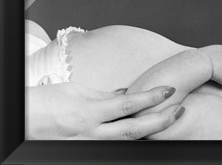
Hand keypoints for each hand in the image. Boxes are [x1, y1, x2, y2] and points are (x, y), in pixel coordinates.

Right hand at [26, 82, 184, 139]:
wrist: (21, 124)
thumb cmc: (46, 103)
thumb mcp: (77, 91)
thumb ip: (105, 95)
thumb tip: (127, 93)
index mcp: (88, 113)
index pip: (128, 104)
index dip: (151, 96)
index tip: (169, 88)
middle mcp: (91, 134)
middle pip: (134, 130)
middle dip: (161, 121)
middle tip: (180, 109)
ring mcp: (90, 146)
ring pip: (129, 142)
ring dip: (152, 131)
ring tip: (170, 118)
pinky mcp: (88, 152)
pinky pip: (116, 146)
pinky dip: (133, 139)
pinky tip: (146, 131)